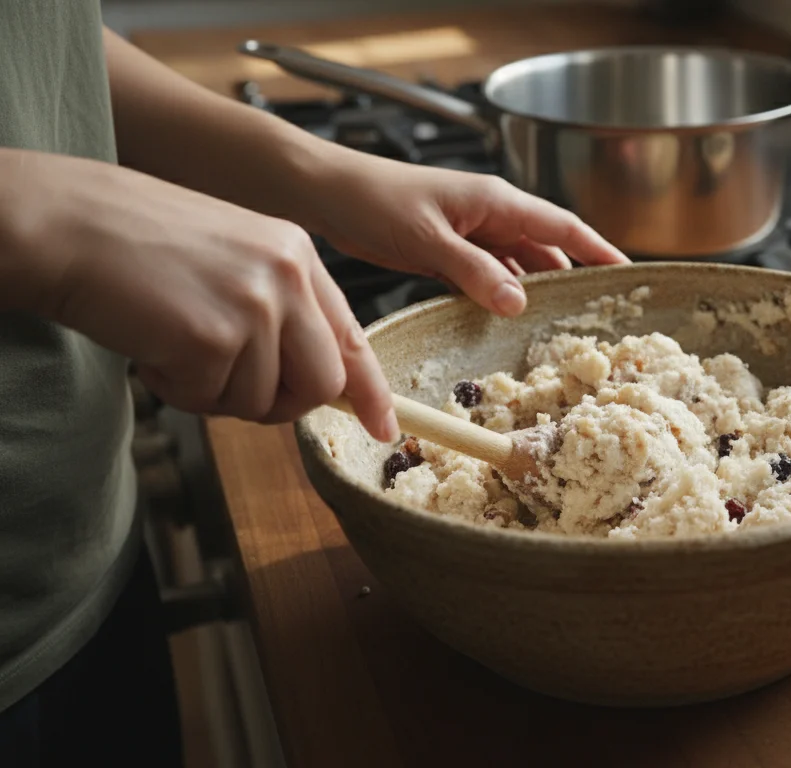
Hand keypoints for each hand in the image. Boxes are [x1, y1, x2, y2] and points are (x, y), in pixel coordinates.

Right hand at [0, 150, 398, 440]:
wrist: (67, 223)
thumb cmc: (136, 244)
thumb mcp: (232, 260)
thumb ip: (279, 310)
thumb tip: (311, 379)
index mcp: (297, 254)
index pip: (352, 337)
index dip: (370, 391)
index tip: (386, 426)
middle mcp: (288, 276)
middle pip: (321, 383)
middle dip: (279, 404)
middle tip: (226, 385)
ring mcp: (255, 306)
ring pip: (262, 401)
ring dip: (212, 392)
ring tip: (173, 344)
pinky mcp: (213, 338)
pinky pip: (211, 401)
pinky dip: (176, 389)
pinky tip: (151, 346)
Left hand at [303, 152, 628, 316]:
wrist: (326, 193)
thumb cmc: (374, 200)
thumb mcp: (428, 240)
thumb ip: (475, 271)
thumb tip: (520, 303)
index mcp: (496, 201)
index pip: (563, 226)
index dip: (598, 250)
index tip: (627, 273)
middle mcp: (491, 215)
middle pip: (547, 248)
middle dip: (574, 278)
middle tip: (597, 314)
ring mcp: (472, 233)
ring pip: (519, 265)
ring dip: (536, 291)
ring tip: (560, 325)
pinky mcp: (451, 250)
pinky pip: (490, 275)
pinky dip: (502, 295)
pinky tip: (507, 319)